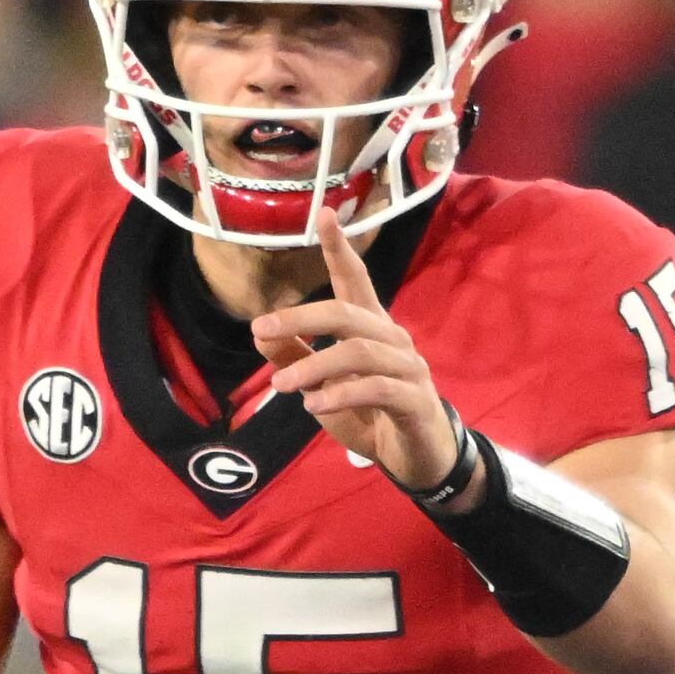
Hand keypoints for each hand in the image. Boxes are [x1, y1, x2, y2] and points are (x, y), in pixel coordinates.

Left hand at [255, 207, 461, 492]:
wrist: (417, 459)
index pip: (355, 281)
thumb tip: (258, 331)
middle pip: (347, 313)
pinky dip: (342, 394)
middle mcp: (392, 338)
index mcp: (371, 328)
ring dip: (315, 365)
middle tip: (260, 328)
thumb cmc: (369, 415)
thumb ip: (294, 358)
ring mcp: (408, 368)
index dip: (340, 249)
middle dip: (302, 318)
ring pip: (359, 351)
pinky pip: (377, 388)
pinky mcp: (415, 400)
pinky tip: (315, 405)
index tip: (325, 214)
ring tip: (282, 386)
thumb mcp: (321, 387)